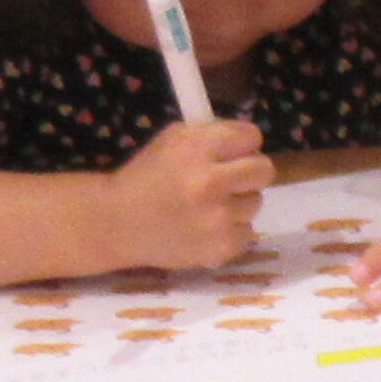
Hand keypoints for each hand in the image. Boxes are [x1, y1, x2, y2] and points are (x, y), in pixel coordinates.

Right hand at [97, 116, 270, 269]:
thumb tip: (249, 138)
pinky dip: (230, 230)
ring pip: (255, 202)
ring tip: (208, 206)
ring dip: (237, 202)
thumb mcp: (172, 141)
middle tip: (230, 178)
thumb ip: (211, 135)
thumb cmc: (146, 177)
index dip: (242, 143)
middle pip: (264, 170)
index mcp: (197, 148)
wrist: (117, 223)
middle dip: (250, 172)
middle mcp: (210, 182)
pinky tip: (205, 228)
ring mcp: (218, 218)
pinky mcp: (222, 246)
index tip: (232, 151)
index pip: (251, 136)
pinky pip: (246, 232)